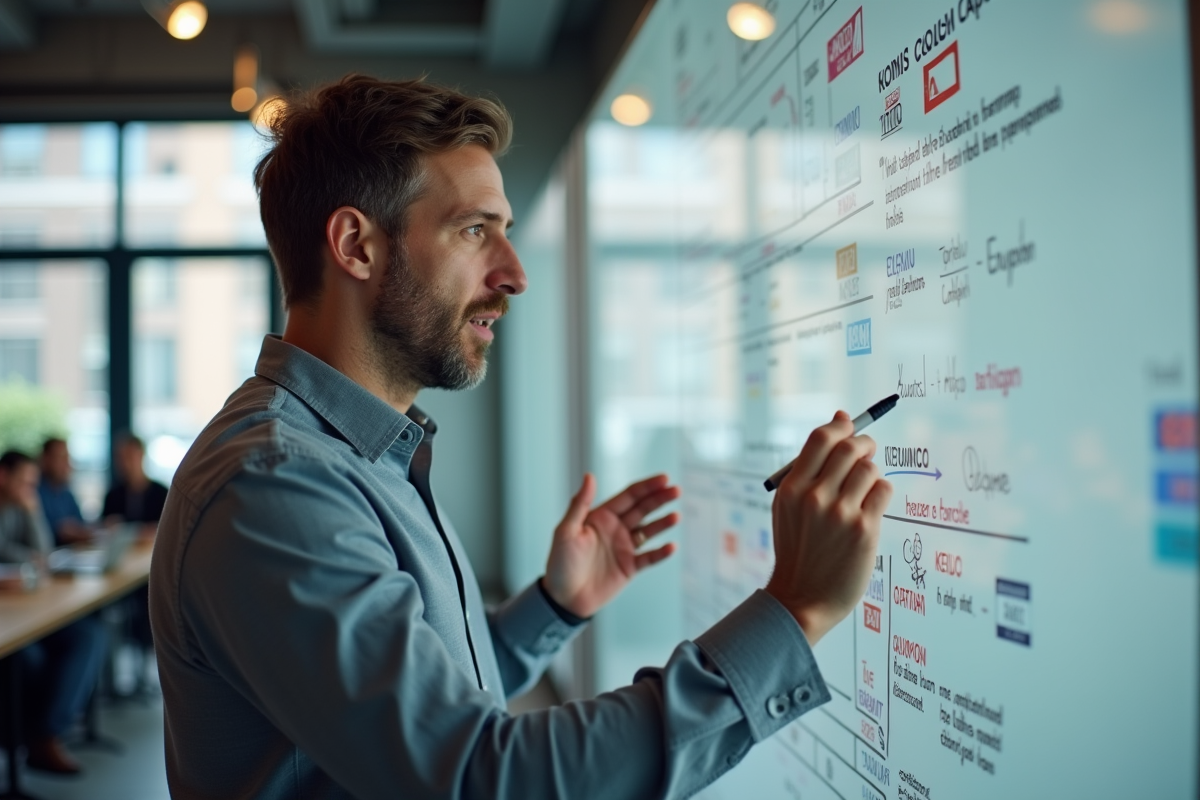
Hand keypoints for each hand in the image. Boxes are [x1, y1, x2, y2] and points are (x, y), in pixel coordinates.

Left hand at [542, 473, 679, 618]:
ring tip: (676, 516)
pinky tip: (671, 546)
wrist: (563, 598)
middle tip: (676, 491)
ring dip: (663, 523)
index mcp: (601, 516)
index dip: (647, 487)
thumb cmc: (559, 563)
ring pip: (649, 531)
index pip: (629, 496)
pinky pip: (649, 558)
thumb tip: (589, 476)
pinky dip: (661, 552)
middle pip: (643, 509)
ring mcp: (624, 547)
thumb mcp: (566, 531)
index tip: (664, 479)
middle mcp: (616, 528)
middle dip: (660, 499)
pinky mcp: (630, 567)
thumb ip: (580, 504)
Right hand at [765, 411, 892, 644]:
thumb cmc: (798, 549)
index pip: (821, 439)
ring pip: (870, 469)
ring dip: (872, 473)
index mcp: (791, 488)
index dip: (841, 427)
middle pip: (850, 449)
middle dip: (864, 444)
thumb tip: (841, 418)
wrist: (802, 598)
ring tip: (865, 489)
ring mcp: (840, 513)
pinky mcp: (864, 529)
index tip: (849, 427)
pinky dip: (881, 492)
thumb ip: (809, 467)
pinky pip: (883, 491)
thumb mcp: (788, 507)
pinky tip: (871, 507)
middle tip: (867, 452)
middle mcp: (814, 497)